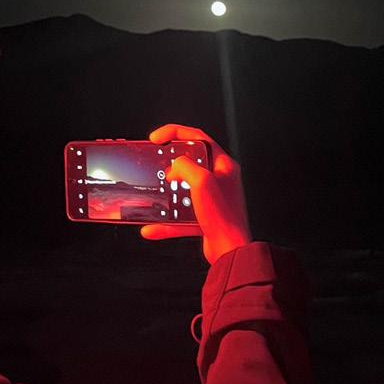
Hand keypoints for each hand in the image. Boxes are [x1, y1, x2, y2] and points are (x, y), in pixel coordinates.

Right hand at [140, 124, 251, 263]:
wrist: (230, 251)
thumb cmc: (223, 217)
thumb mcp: (201, 181)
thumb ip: (186, 166)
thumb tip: (176, 166)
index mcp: (224, 166)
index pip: (198, 138)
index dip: (175, 132)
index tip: (157, 137)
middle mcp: (220, 180)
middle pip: (192, 163)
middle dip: (172, 165)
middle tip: (158, 166)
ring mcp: (213, 200)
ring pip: (184, 190)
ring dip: (168, 194)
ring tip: (157, 195)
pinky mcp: (206, 218)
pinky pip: (182, 217)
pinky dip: (167, 223)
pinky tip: (152, 229)